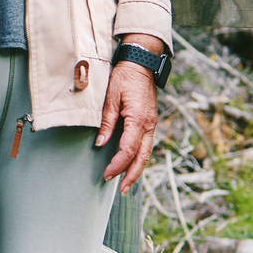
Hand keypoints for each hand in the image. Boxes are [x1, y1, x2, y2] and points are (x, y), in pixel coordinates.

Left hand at [96, 35, 165, 189]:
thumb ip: (106, 121)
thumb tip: (100, 143)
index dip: (118, 165)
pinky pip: (146, 145)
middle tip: (121, 190)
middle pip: (142, 157)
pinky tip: (131, 166)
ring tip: (126, 184)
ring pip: (147, 153)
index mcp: (139, 119)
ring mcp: (152, 124)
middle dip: (131, 175)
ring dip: (136, 170)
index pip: (128, 149)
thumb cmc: (125, 77)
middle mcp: (149, 125)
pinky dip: (139, 158)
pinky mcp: (150, 122)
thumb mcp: (111, 96)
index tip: (107, 175)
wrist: (141, 63)